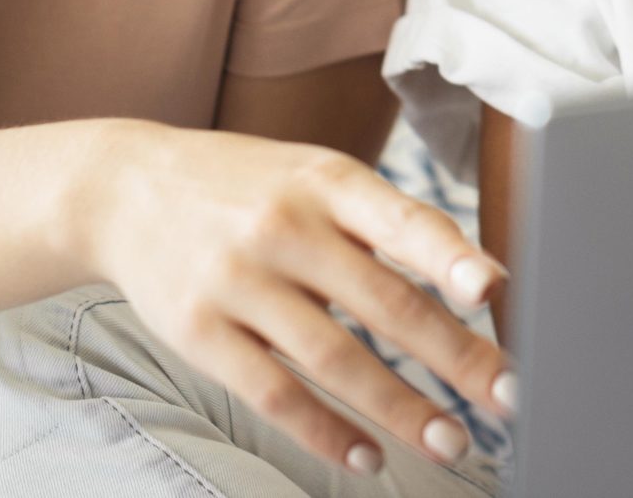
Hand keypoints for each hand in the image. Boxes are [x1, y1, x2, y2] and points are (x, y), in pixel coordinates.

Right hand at [80, 122, 516, 474]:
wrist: (124, 188)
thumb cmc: (247, 186)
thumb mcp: (314, 175)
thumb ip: (389, 222)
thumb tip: (485, 279)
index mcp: (325, 179)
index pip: (400, 218)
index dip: (449, 255)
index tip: (492, 289)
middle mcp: (284, 226)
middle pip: (383, 302)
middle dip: (454, 356)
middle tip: (508, 396)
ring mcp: (238, 281)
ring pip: (335, 358)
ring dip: (401, 409)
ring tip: (451, 441)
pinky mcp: (198, 333)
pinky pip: (274, 393)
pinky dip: (325, 432)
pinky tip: (368, 456)